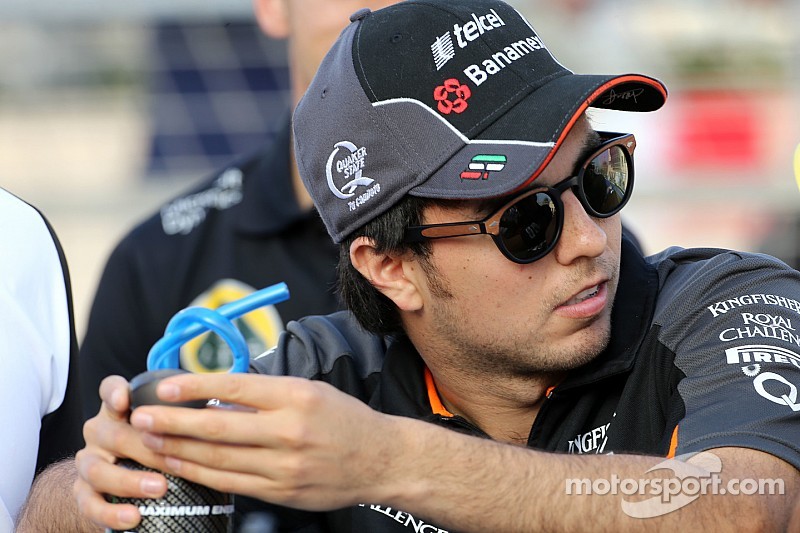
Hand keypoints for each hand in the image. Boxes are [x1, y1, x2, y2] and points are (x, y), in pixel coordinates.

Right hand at [74, 376, 169, 529]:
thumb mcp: (160, 427)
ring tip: (159, 489)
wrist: (111, 483)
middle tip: (173, 460)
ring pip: (98, 470)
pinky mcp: (83, 493)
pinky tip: (133, 517)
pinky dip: (112, 513)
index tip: (126, 400)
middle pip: (113, 435)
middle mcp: (99, 433)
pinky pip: (90, 505)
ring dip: (130, 481)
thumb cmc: (146, 447)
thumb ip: (176, 419)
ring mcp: (88, 462)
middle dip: (146, 448)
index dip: (115, 392)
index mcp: (117, 411)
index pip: (109, 391)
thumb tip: (217, 416)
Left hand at [126, 373, 404, 510]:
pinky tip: (180, 465)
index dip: (193, 387)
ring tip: (150, 441)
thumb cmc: (344, 419)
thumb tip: (216, 395)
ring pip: (217, 458)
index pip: (233, 387)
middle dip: (172, 422)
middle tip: (140, 417)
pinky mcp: (281, 491)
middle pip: (217, 426)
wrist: (380, 459)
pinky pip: (231, 482)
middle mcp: (288, 430)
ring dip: (178, 450)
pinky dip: (200, 473)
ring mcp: (284, 465)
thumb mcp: (310, 391)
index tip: (163, 386)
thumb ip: (265, 394)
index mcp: (295, 396)